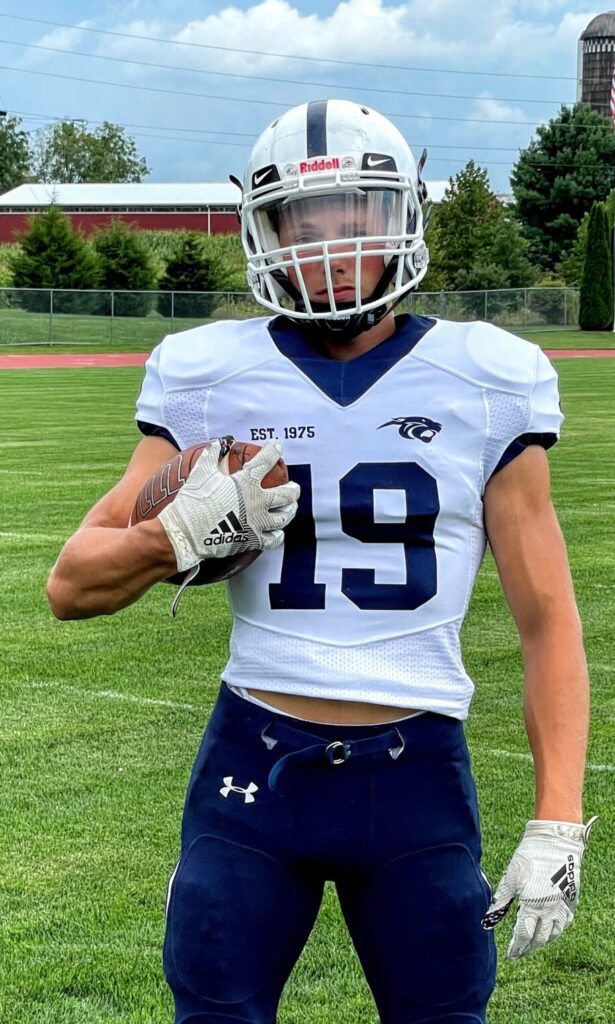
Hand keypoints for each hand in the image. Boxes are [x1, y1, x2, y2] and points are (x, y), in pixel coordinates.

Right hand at [158, 439, 299, 571]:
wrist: (187, 532)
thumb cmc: (193, 501)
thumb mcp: (201, 473)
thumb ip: (211, 456)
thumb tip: (217, 444)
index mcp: (245, 482)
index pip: (265, 461)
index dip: (273, 450)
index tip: (276, 446)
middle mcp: (257, 502)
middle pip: (286, 494)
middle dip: (293, 489)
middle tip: (293, 487)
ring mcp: (257, 522)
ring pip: (284, 516)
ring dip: (290, 510)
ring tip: (291, 507)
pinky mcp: (253, 540)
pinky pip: (273, 539)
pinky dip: (277, 535)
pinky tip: (278, 532)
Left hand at [481, 817, 596, 958]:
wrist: (555, 841)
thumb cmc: (528, 856)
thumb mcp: (510, 877)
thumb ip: (500, 901)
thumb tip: (488, 919)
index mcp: (532, 905)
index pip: (523, 935)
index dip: (517, 947)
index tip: (511, 955)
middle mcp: (550, 910)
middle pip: (539, 938)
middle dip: (529, 947)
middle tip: (521, 953)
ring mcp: (563, 906)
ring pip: (554, 933)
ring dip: (543, 941)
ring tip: (534, 944)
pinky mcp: (571, 899)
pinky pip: (566, 923)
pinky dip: (557, 931)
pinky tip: (552, 930)